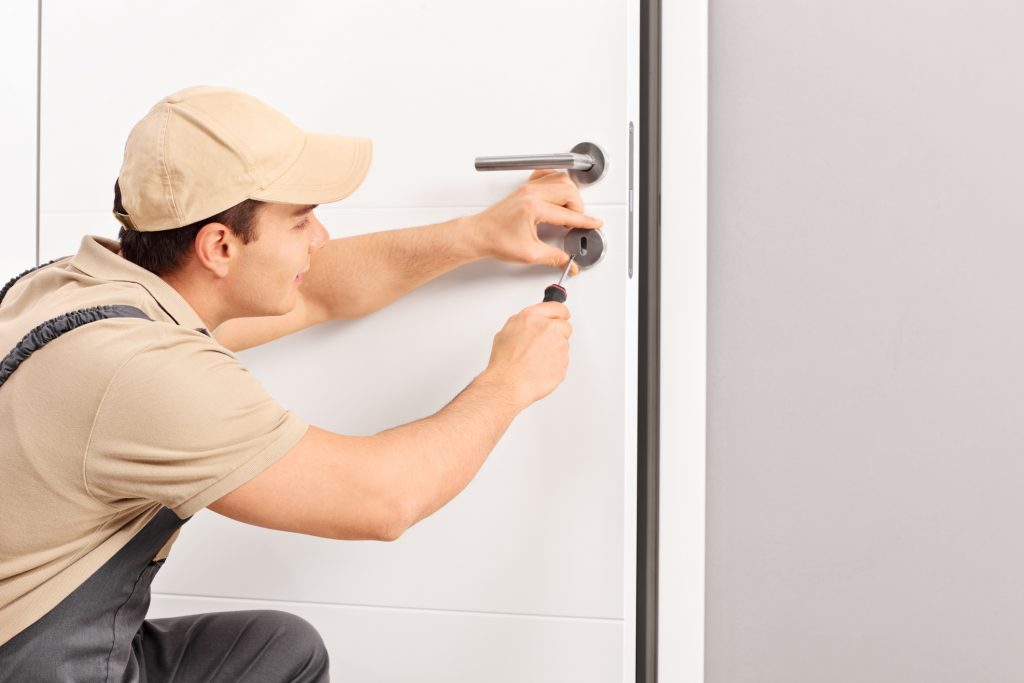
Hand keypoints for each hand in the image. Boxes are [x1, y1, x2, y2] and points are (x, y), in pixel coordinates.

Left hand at [468, 170, 602, 275]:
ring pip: (560, 179)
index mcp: (534, 208)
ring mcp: (527, 188)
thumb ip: (553, 257)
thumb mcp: (529, 254)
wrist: (478, 235)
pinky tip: (557, 194)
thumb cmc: (496, 240)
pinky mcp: (524, 188)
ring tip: (569, 210)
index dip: (585, 221)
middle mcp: (531, 194)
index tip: (595, 224)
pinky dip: (557, 181)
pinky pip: (546, 175)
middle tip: (576, 223)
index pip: (568, 214)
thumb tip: (568, 261)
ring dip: (570, 193)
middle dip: (578, 207)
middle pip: (568, 191)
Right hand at [483, 301, 572, 409]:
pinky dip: (554, 364)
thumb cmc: (505, 362)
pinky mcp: (564, 361)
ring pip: (563, 345)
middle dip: (558, 333)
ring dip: (554, 350)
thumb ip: (524, 323)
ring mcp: (558, 345)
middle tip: (545, 343)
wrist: (509, 383)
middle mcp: (548, 328)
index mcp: (533, 317)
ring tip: (536, 360)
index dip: (559, 313)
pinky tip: (540, 368)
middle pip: (565, 326)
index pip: (557, 307)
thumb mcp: (507, 331)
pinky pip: (562, 361)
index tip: (561, 316)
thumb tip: (532, 323)